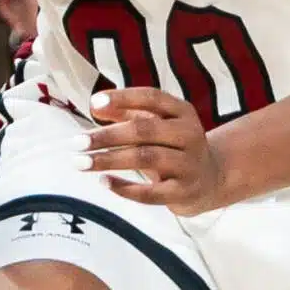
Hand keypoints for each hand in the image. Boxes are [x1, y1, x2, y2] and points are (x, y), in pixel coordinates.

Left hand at [83, 87, 225, 214]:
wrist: (211, 179)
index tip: (94, 103)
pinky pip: (151, 192)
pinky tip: (104, 182)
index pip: (151, 97)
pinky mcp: (183, 192)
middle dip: (107, 136)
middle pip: (144, 130)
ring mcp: (188, 164)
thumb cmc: (173, 146)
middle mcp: (189, 134)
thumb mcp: (156, 124)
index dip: (123, 98)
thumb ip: (126, 113)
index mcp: (182, 112)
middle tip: (77, 142)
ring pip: (146, 158)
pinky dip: (125, 188)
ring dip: (110, 160)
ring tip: (81, 162)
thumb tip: (95, 104)